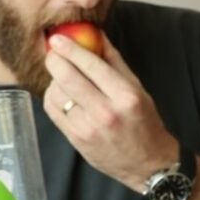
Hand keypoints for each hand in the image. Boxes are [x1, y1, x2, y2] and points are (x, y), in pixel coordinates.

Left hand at [42, 32, 178, 190]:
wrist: (147, 164)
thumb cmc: (144, 123)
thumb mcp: (138, 89)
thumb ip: (115, 62)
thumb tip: (96, 35)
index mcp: (125, 96)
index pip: (91, 65)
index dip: (70, 48)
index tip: (58, 38)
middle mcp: (106, 112)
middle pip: (67, 77)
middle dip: (55, 60)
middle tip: (53, 54)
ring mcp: (88, 128)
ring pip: (57, 93)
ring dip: (55, 80)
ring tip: (63, 78)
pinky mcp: (76, 140)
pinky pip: (53, 111)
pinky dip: (53, 98)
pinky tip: (61, 95)